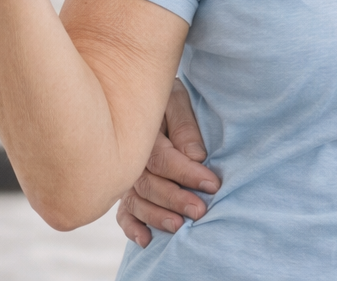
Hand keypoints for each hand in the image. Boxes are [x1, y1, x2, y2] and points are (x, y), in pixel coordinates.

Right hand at [115, 78, 219, 245]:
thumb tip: (195, 156)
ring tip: (179, 227)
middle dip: (175, 199)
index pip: (163, 160)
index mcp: (141, 134)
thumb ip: (184, 126)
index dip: (188, 174)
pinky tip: (146, 241)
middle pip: (149, 185)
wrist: (138, 95)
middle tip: (200, 211)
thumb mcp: (175, 100)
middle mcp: (129, 159)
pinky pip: (123, 213)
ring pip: (137, 202)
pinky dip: (132, 228)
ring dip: (157, 216)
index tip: (213, 184)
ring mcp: (124, 177)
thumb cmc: (164, 98)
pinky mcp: (124, 191)